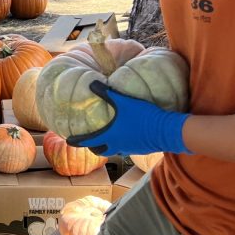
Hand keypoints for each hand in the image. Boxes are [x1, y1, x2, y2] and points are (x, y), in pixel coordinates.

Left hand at [66, 81, 191, 156]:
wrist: (166, 130)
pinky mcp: (139, 149)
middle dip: (92, 146)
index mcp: (109, 136)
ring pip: (113, 151)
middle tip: (88, 142)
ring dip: (107, 146)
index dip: (77, 141)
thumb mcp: (123, 101)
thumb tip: (92, 83)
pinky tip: (125, 136)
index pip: (88, 141)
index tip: (68, 141)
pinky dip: (121, 144)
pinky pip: (126, 149)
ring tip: (106, 139)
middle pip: (99, 150)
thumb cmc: (142, 116)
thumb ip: (106, 92)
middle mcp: (116, 146)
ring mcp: (129, 149)